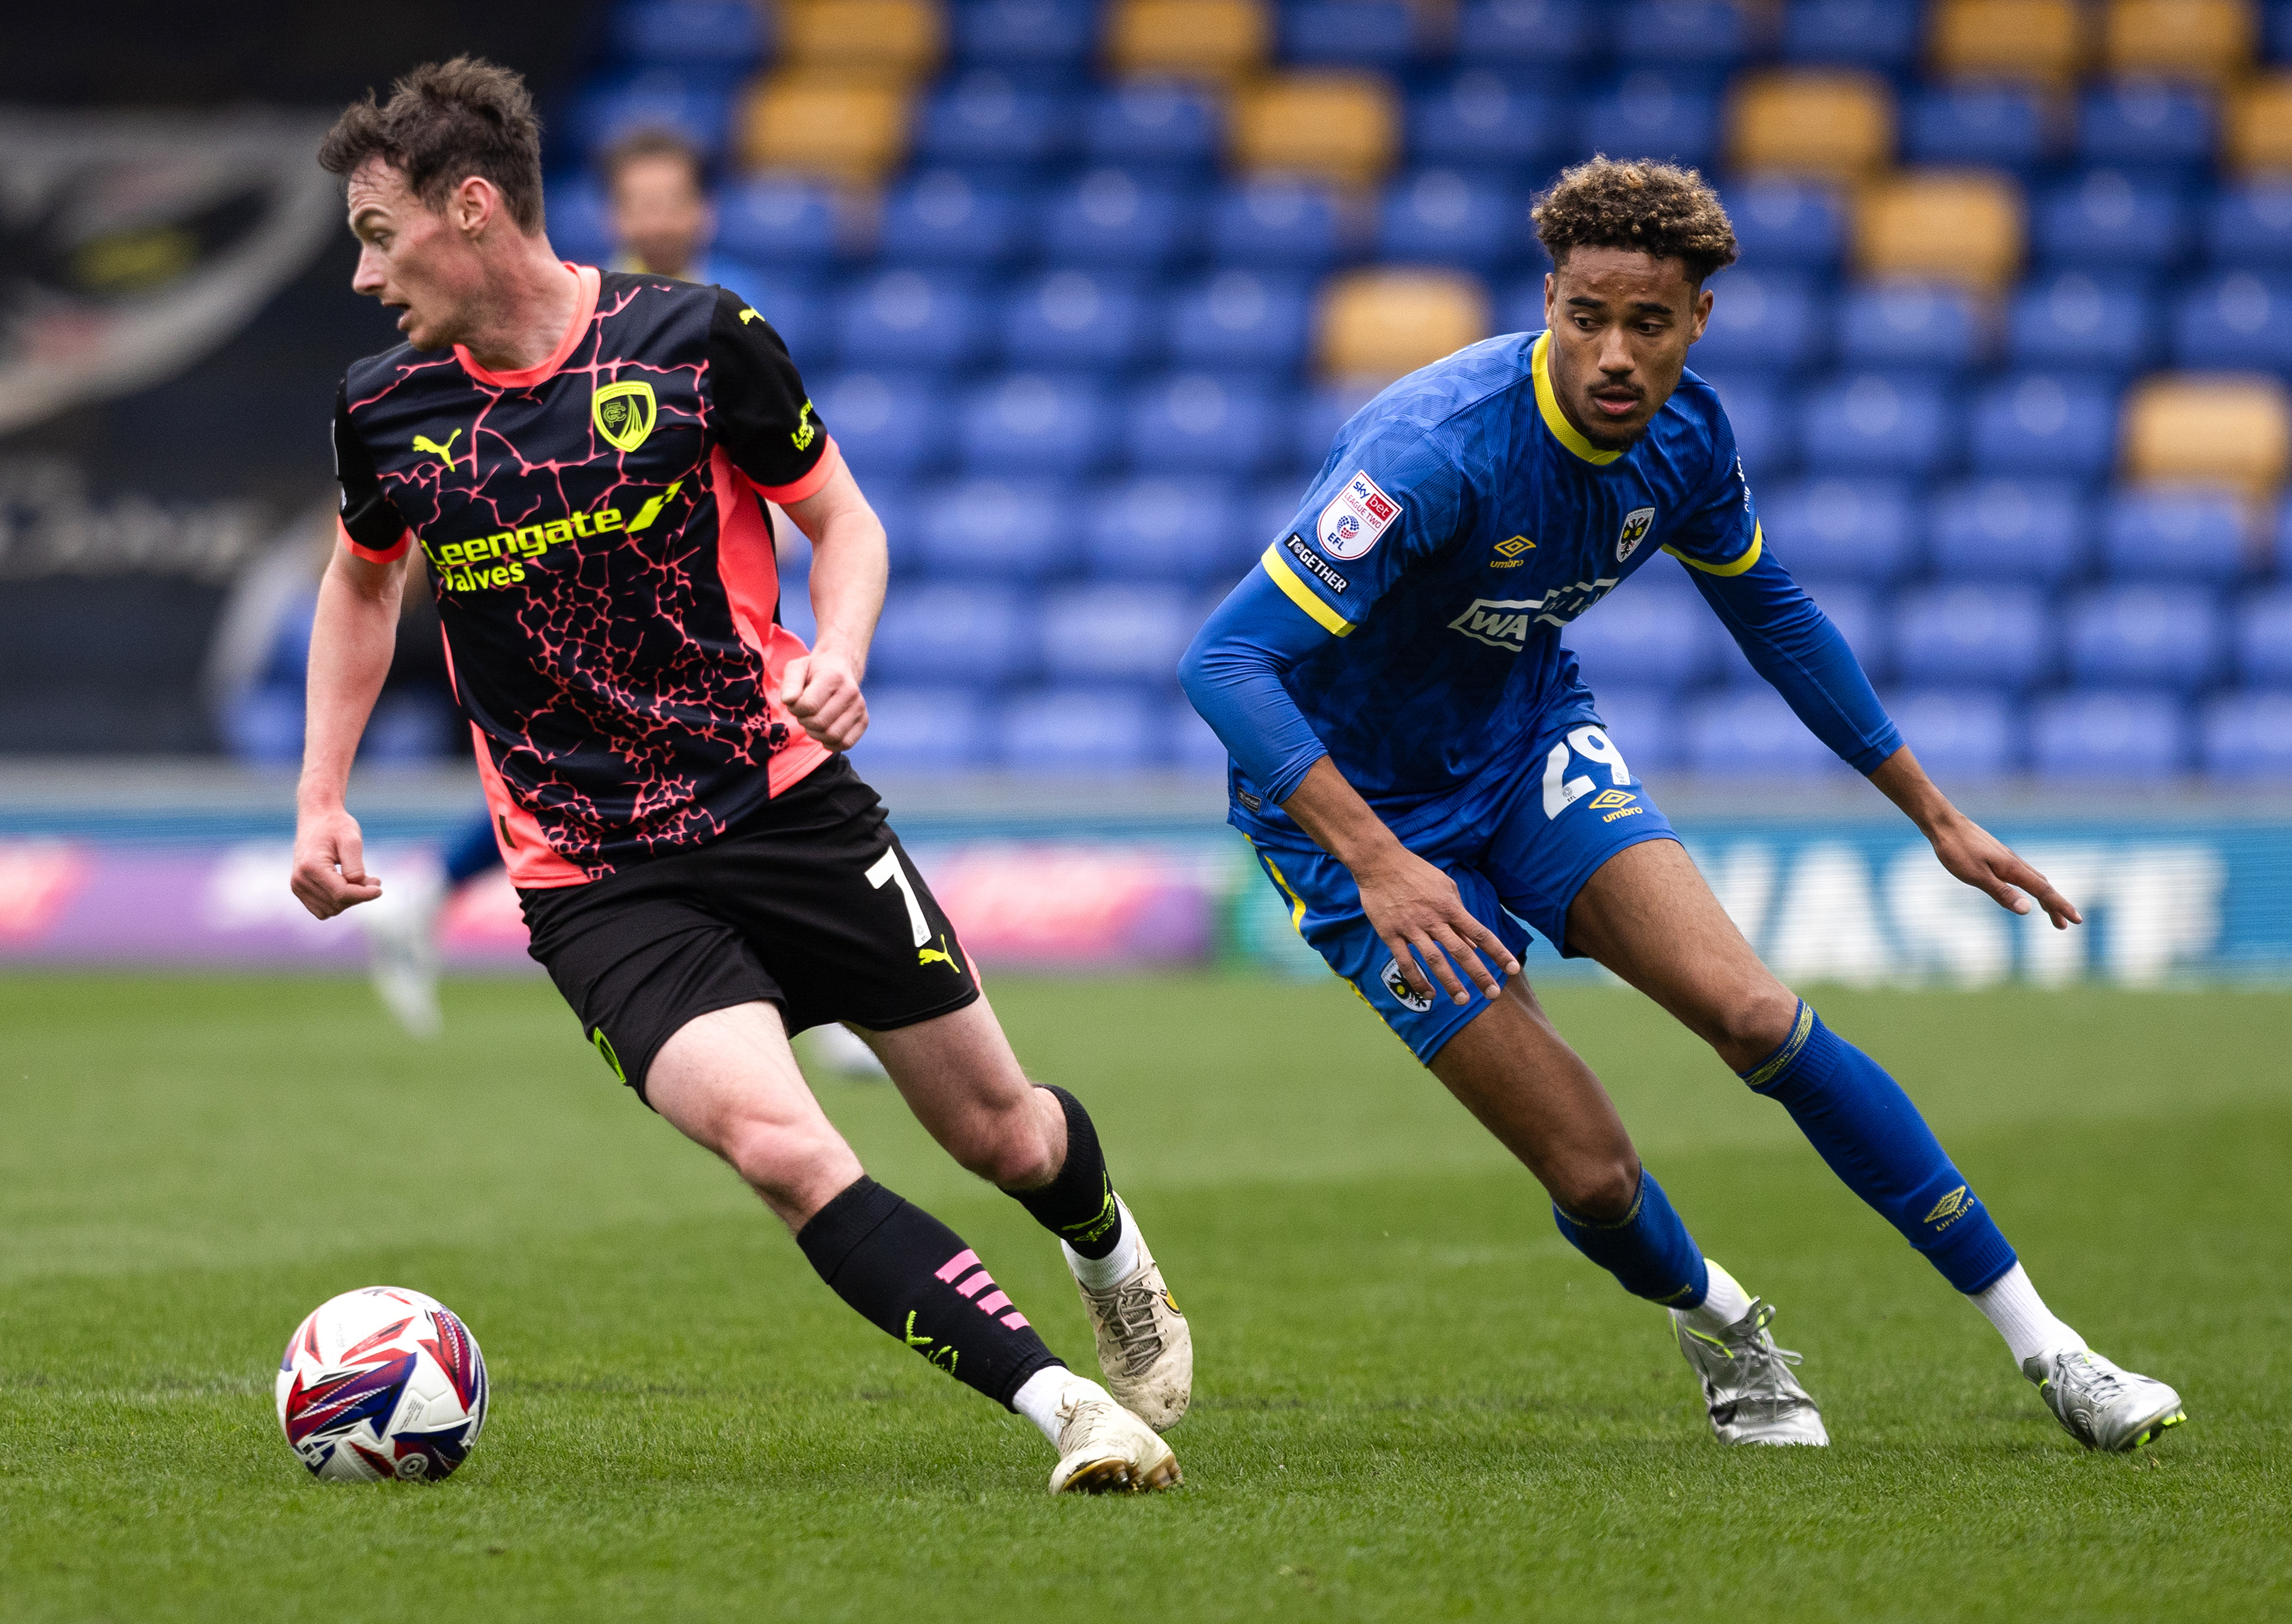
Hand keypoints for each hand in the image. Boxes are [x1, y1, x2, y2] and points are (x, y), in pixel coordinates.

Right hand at [291, 804, 381, 919]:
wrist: (317, 819)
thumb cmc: (336, 826)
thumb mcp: (351, 839)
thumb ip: (356, 864)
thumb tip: (359, 886)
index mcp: (311, 866)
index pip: (341, 893)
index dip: (364, 894)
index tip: (379, 889)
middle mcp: (300, 879)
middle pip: (337, 903)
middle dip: (359, 895)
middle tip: (373, 879)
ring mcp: (297, 886)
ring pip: (330, 910)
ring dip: (349, 900)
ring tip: (361, 880)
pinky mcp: (299, 890)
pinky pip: (322, 910)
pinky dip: (338, 903)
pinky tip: (348, 886)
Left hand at [779, 649, 867, 749]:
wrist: (840, 668)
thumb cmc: (815, 671)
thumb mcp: (797, 669)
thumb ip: (790, 684)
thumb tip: (789, 700)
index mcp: (833, 677)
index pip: (809, 706)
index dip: (795, 709)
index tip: (796, 702)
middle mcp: (850, 692)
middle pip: (820, 723)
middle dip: (805, 721)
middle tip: (804, 713)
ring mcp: (859, 707)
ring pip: (832, 736)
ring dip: (816, 733)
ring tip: (814, 721)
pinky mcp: (864, 720)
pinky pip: (845, 743)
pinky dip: (831, 743)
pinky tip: (824, 732)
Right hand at [1352, 845, 1518, 1005]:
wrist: (1379, 862)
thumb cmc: (1416, 873)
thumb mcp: (1445, 887)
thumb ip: (1459, 916)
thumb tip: (1474, 945)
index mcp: (1450, 906)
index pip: (1480, 933)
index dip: (1498, 952)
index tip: (1514, 968)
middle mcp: (1433, 919)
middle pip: (1460, 951)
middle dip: (1479, 974)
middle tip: (1493, 994)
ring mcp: (1411, 927)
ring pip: (1434, 960)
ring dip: (1450, 982)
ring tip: (1462, 1001)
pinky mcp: (1390, 933)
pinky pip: (1405, 962)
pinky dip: (1417, 979)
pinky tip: (1429, 993)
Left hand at [1928, 811, 2081, 928]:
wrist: (1944, 824)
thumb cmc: (1956, 850)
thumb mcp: (1976, 876)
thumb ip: (2002, 893)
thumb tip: (2028, 910)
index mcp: (2013, 869)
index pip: (2044, 892)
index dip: (2060, 907)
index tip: (2076, 921)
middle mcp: (2015, 862)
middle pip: (2042, 887)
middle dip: (2055, 906)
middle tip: (2064, 926)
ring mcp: (2007, 858)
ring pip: (2033, 879)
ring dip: (2044, 897)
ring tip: (2048, 912)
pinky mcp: (1998, 856)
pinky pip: (2022, 874)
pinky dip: (2031, 886)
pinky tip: (2024, 890)